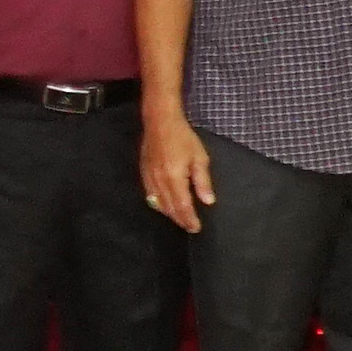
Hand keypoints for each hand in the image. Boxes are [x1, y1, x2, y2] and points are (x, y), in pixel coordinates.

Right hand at [141, 106, 214, 231]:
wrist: (160, 122)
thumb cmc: (183, 138)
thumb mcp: (199, 158)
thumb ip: (203, 181)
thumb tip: (208, 201)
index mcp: (175, 177)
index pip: (183, 205)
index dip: (189, 219)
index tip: (196, 228)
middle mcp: (160, 181)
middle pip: (170, 208)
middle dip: (180, 219)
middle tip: (189, 227)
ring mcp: (149, 178)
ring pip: (158, 204)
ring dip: (169, 214)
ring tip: (179, 219)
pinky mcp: (143, 173)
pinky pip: (150, 195)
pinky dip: (158, 204)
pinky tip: (164, 206)